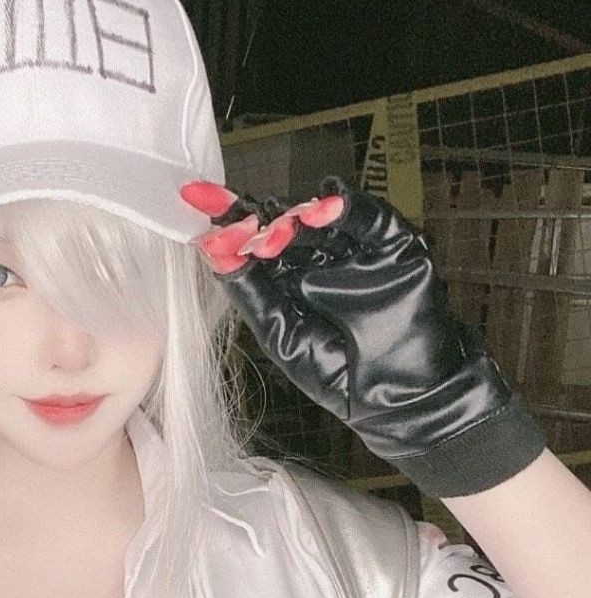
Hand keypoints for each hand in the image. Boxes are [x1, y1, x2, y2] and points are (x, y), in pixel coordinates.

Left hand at [180, 177, 547, 497]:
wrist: (403, 399)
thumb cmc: (342, 376)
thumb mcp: (283, 336)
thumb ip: (251, 293)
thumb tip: (212, 251)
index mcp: (289, 279)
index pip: (253, 240)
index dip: (228, 218)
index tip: (195, 197)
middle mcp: (320, 258)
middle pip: (284, 221)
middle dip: (259, 217)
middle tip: (241, 220)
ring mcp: (356, 249)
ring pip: (323, 217)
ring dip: (298, 216)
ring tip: (280, 223)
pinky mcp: (395, 246)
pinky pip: (371, 218)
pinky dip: (348, 210)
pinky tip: (325, 208)